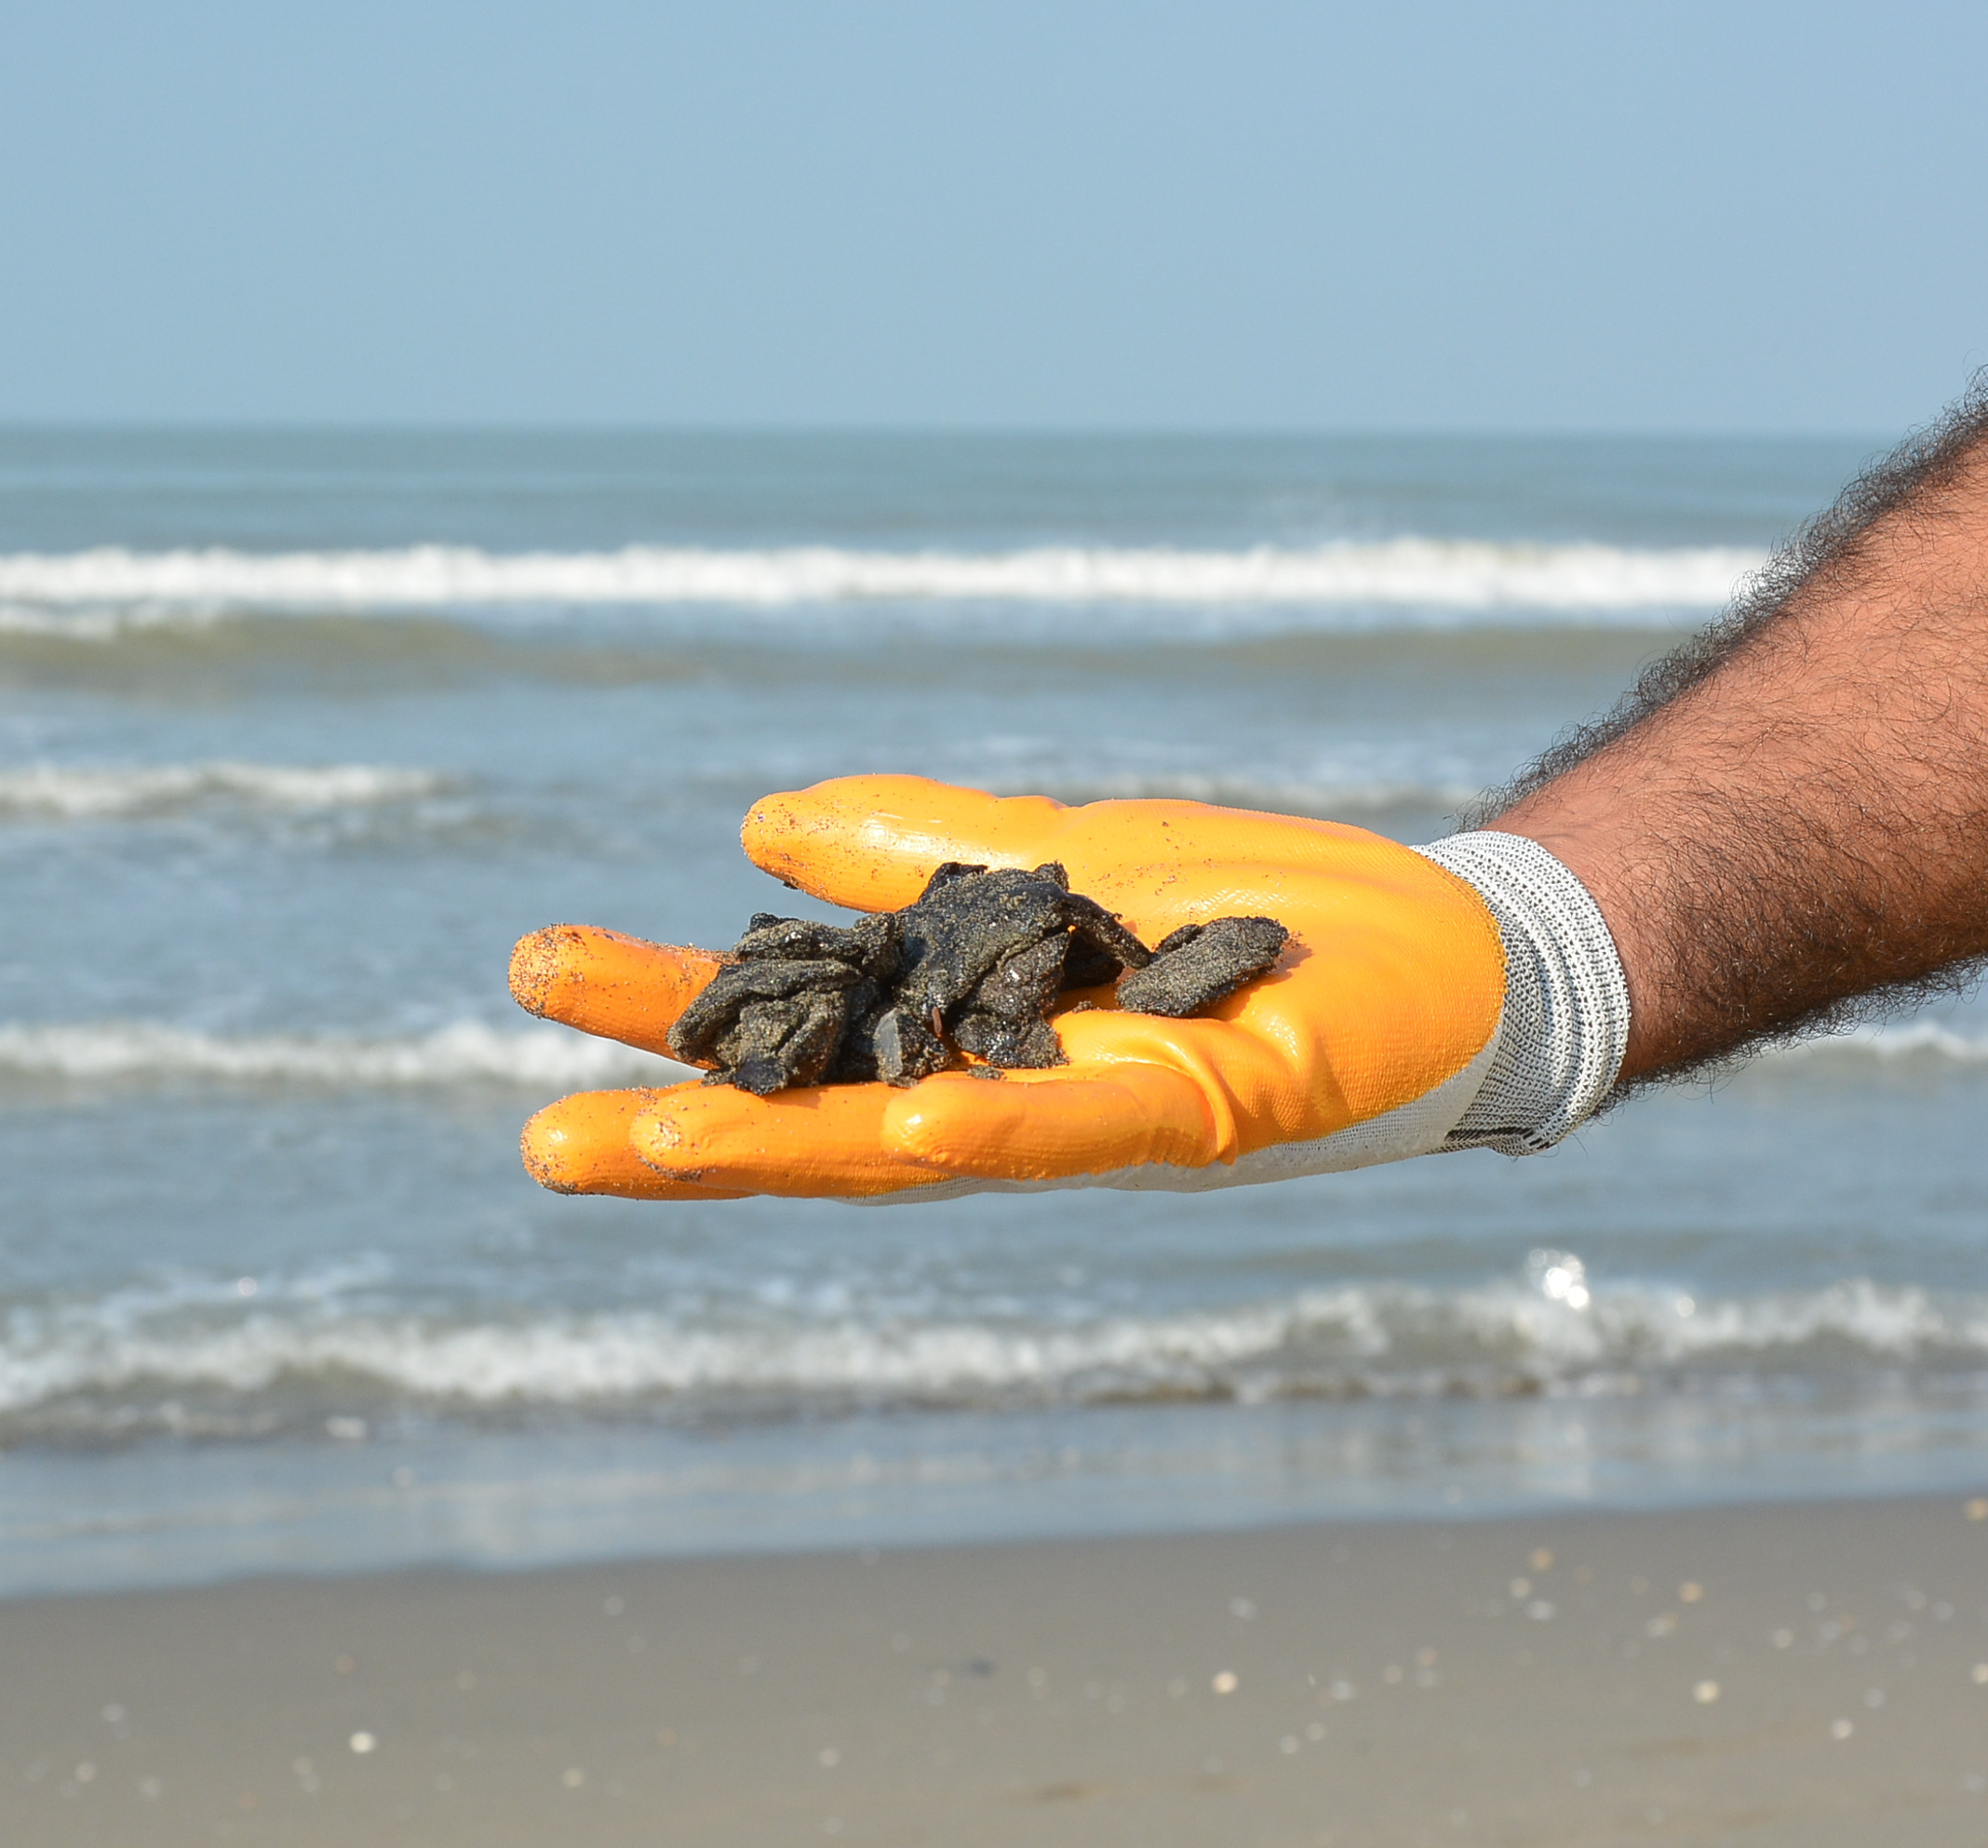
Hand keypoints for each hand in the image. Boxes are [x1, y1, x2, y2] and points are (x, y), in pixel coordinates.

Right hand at [509, 775, 1507, 1200]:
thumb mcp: (1055, 861)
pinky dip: (1007, 1126)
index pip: (797, 1039)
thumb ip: (915, 855)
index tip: (537, 979)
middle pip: (827, 1122)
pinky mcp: (1215, 1104)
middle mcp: (1019, 1099)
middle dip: (684, 1133)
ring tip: (657, 1144)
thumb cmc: (1262, 917)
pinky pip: (1096, 1126)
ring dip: (794, 1154)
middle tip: (540, 1137)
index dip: (668, 1020)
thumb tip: (757, 832)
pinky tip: (921, 1119)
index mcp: (971, 1039)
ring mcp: (1108, 1114)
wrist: (1450, 947)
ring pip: (928, 1148)